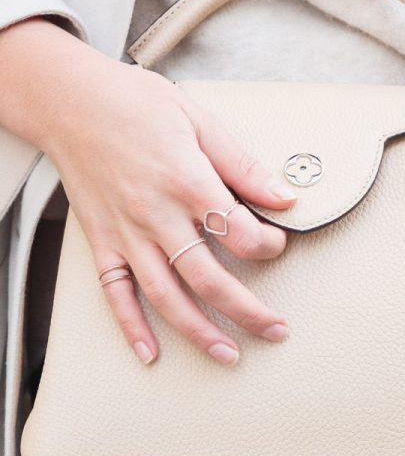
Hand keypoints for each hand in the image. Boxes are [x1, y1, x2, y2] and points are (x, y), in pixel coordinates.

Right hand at [37, 41, 297, 366]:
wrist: (70, 101)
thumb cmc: (134, 102)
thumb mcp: (199, 120)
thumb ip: (242, 164)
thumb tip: (283, 195)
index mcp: (187, 180)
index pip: (238, 231)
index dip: (268, 244)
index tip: (278, 243)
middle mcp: (156, 214)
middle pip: (208, 278)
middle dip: (248, 311)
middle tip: (275, 329)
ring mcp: (126, 232)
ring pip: (166, 296)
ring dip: (200, 332)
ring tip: (228, 354)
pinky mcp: (101, 240)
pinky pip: (115, 293)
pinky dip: (131, 327)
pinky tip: (150, 352)